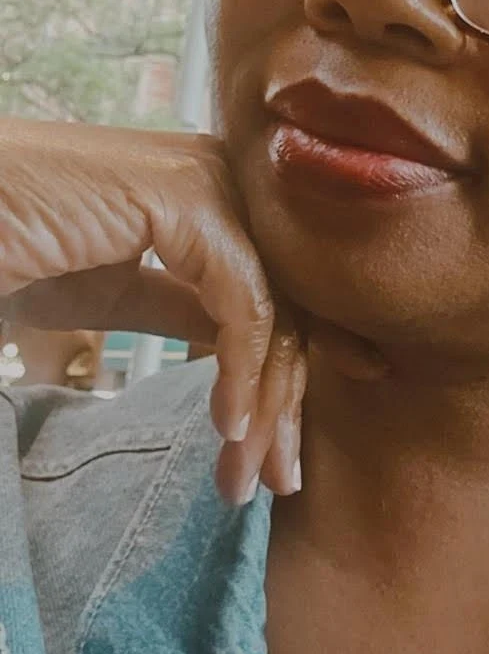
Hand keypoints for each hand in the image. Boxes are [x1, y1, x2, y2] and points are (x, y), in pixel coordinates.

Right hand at [0, 118, 304, 503]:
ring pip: (274, 310)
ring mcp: (207, 179)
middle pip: (290, 302)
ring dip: (266, 405)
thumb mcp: (115, 292)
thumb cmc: (13, 248)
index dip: (296, 368)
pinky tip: (230, 426)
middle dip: (288, 401)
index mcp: (208, 190)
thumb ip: (186, 309)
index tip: (290, 444)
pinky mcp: (185, 197)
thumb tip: (241, 352)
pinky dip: (243, 373)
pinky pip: (244, 304)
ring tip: (245, 474)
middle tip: (280, 479)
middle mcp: (221, 174)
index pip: (283, 288)